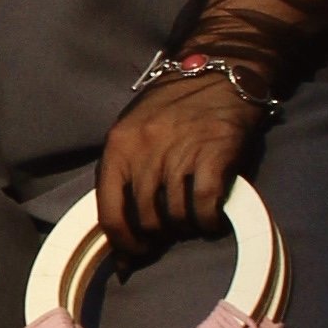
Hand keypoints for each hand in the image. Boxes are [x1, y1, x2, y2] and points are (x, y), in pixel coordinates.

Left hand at [94, 62, 263, 255]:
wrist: (217, 70)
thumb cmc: (173, 106)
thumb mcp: (135, 131)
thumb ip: (124, 174)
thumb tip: (121, 236)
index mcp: (119, 146)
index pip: (110, 211)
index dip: (122, 244)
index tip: (131, 257)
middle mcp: (146, 150)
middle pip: (146, 219)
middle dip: (158, 236)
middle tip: (169, 235)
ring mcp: (180, 151)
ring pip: (176, 215)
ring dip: (185, 228)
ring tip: (192, 222)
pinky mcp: (215, 153)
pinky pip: (205, 204)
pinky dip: (208, 221)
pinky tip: (212, 221)